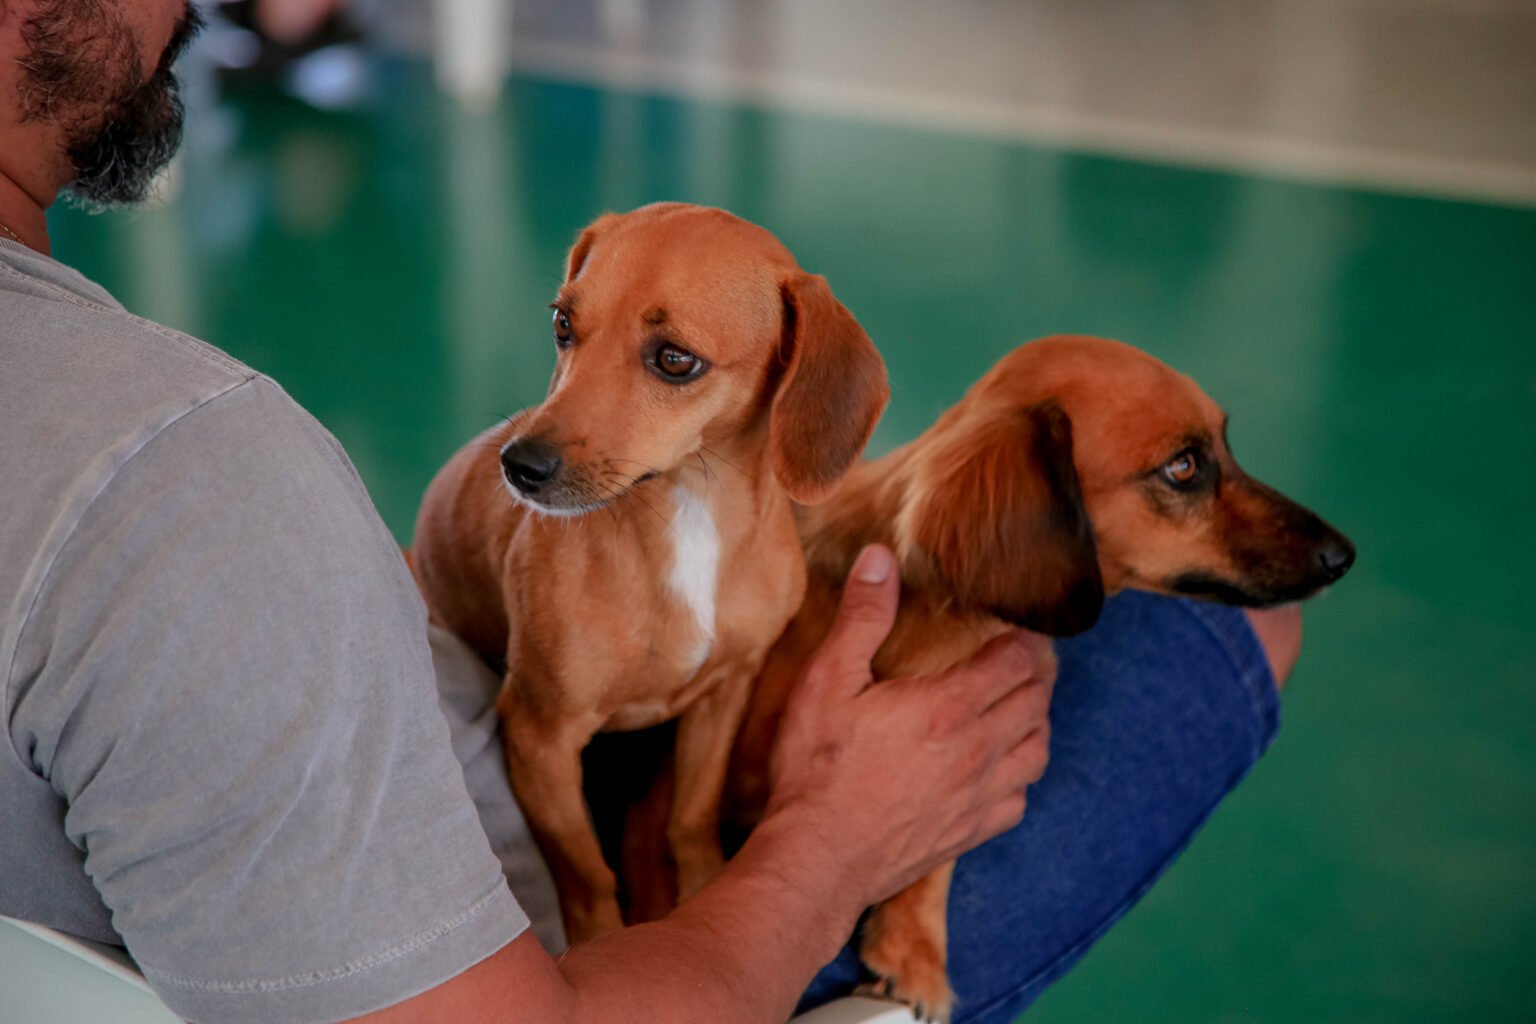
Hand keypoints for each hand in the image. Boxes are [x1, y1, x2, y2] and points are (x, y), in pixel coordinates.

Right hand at [763, 544, 1055, 907]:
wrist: (817, 859)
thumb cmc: (816, 768)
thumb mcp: (827, 680)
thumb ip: (862, 617)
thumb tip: (880, 558)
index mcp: (947, 707)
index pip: (1016, 663)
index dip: (1023, 639)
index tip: (1017, 627)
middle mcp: (977, 751)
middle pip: (1036, 703)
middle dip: (1035, 675)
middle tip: (1021, 659)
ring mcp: (978, 797)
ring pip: (1037, 751)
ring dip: (1035, 723)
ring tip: (1018, 707)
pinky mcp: (970, 833)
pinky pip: (1019, 800)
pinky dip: (1019, 777)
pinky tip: (998, 769)